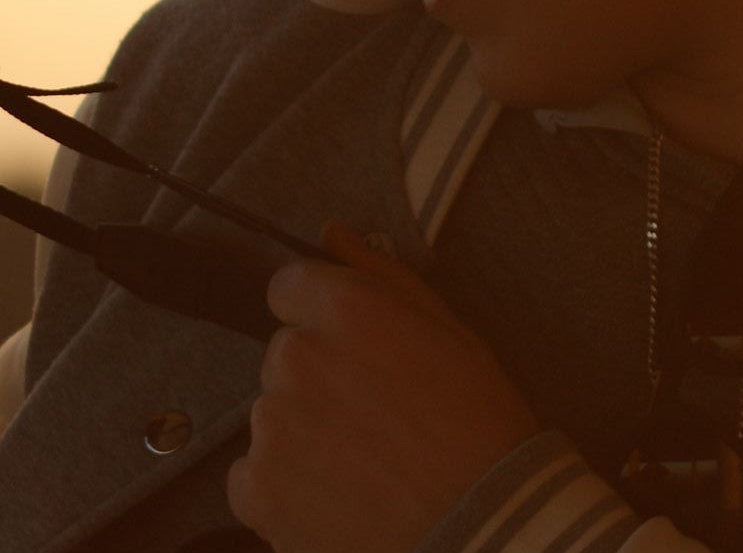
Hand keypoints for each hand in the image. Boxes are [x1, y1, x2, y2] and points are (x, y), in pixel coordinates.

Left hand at [227, 219, 542, 552]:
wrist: (477, 524)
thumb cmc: (476, 419)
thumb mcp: (448, 328)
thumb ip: (380, 273)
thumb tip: (332, 232)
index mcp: (349, 308)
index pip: (288, 285)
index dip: (319, 311)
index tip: (350, 341)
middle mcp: (299, 357)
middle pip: (285, 352)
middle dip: (318, 372)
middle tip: (373, 409)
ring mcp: (271, 425)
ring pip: (273, 411)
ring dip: (304, 427)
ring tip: (363, 458)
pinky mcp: (255, 489)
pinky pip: (253, 472)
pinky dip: (286, 483)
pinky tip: (338, 493)